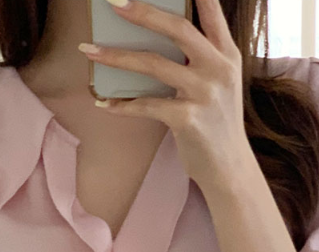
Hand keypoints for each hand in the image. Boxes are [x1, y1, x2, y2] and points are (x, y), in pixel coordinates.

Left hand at [78, 0, 254, 195]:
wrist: (229, 168)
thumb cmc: (216, 125)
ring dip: (116, 57)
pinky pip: (147, 105)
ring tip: (89, 50)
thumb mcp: (219, 85)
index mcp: (227, 55)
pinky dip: (122, 104)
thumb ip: (200, 60)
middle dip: (142, 12)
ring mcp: (204, 93)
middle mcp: (218, 69)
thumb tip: (157, 43)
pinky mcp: (188, 119)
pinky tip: (104, 103)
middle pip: (177, 28)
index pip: (211, 12)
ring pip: (153, 64)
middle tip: (113, 2)